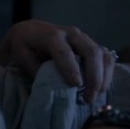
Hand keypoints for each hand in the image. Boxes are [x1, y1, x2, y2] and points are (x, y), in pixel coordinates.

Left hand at [0, 20, 115, 103]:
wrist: (31, 30)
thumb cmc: (24, 46)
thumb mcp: (23, 57)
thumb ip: (36, 70)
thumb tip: (53, 87)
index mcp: (52, 36)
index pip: (64, 52)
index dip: (71, 68)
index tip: (76, 85)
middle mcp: (71, 34)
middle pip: (90, 52)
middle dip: (93, 76)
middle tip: (88, 98)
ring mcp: (84, 38)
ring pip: (101, 54)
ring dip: (102, 77)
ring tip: (95, 96)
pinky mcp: (91, 44)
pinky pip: (106, 56)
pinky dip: (107, 73)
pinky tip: (101, 88)